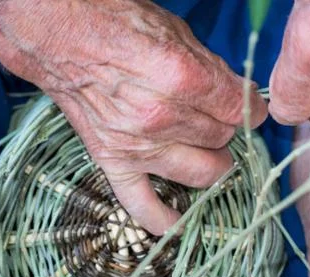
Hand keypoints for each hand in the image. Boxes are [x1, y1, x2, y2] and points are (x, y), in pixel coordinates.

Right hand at [0, 0, 266, 234]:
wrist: (59, 34)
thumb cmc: (116, 22)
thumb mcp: (176, 32)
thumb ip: (213, 70)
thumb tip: (239, 95)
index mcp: (182, 79)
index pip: (239, 110)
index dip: (250, 107)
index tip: (248, 105)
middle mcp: (161, 119)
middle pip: (222, 139)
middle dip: (227, 128)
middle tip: (218, 117)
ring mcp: (137, 147)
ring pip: (203, 172)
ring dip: (213, 162)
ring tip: (208, 149)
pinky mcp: (114, 161)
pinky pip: (142, 205)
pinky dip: (163, 219)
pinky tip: (179, 222)